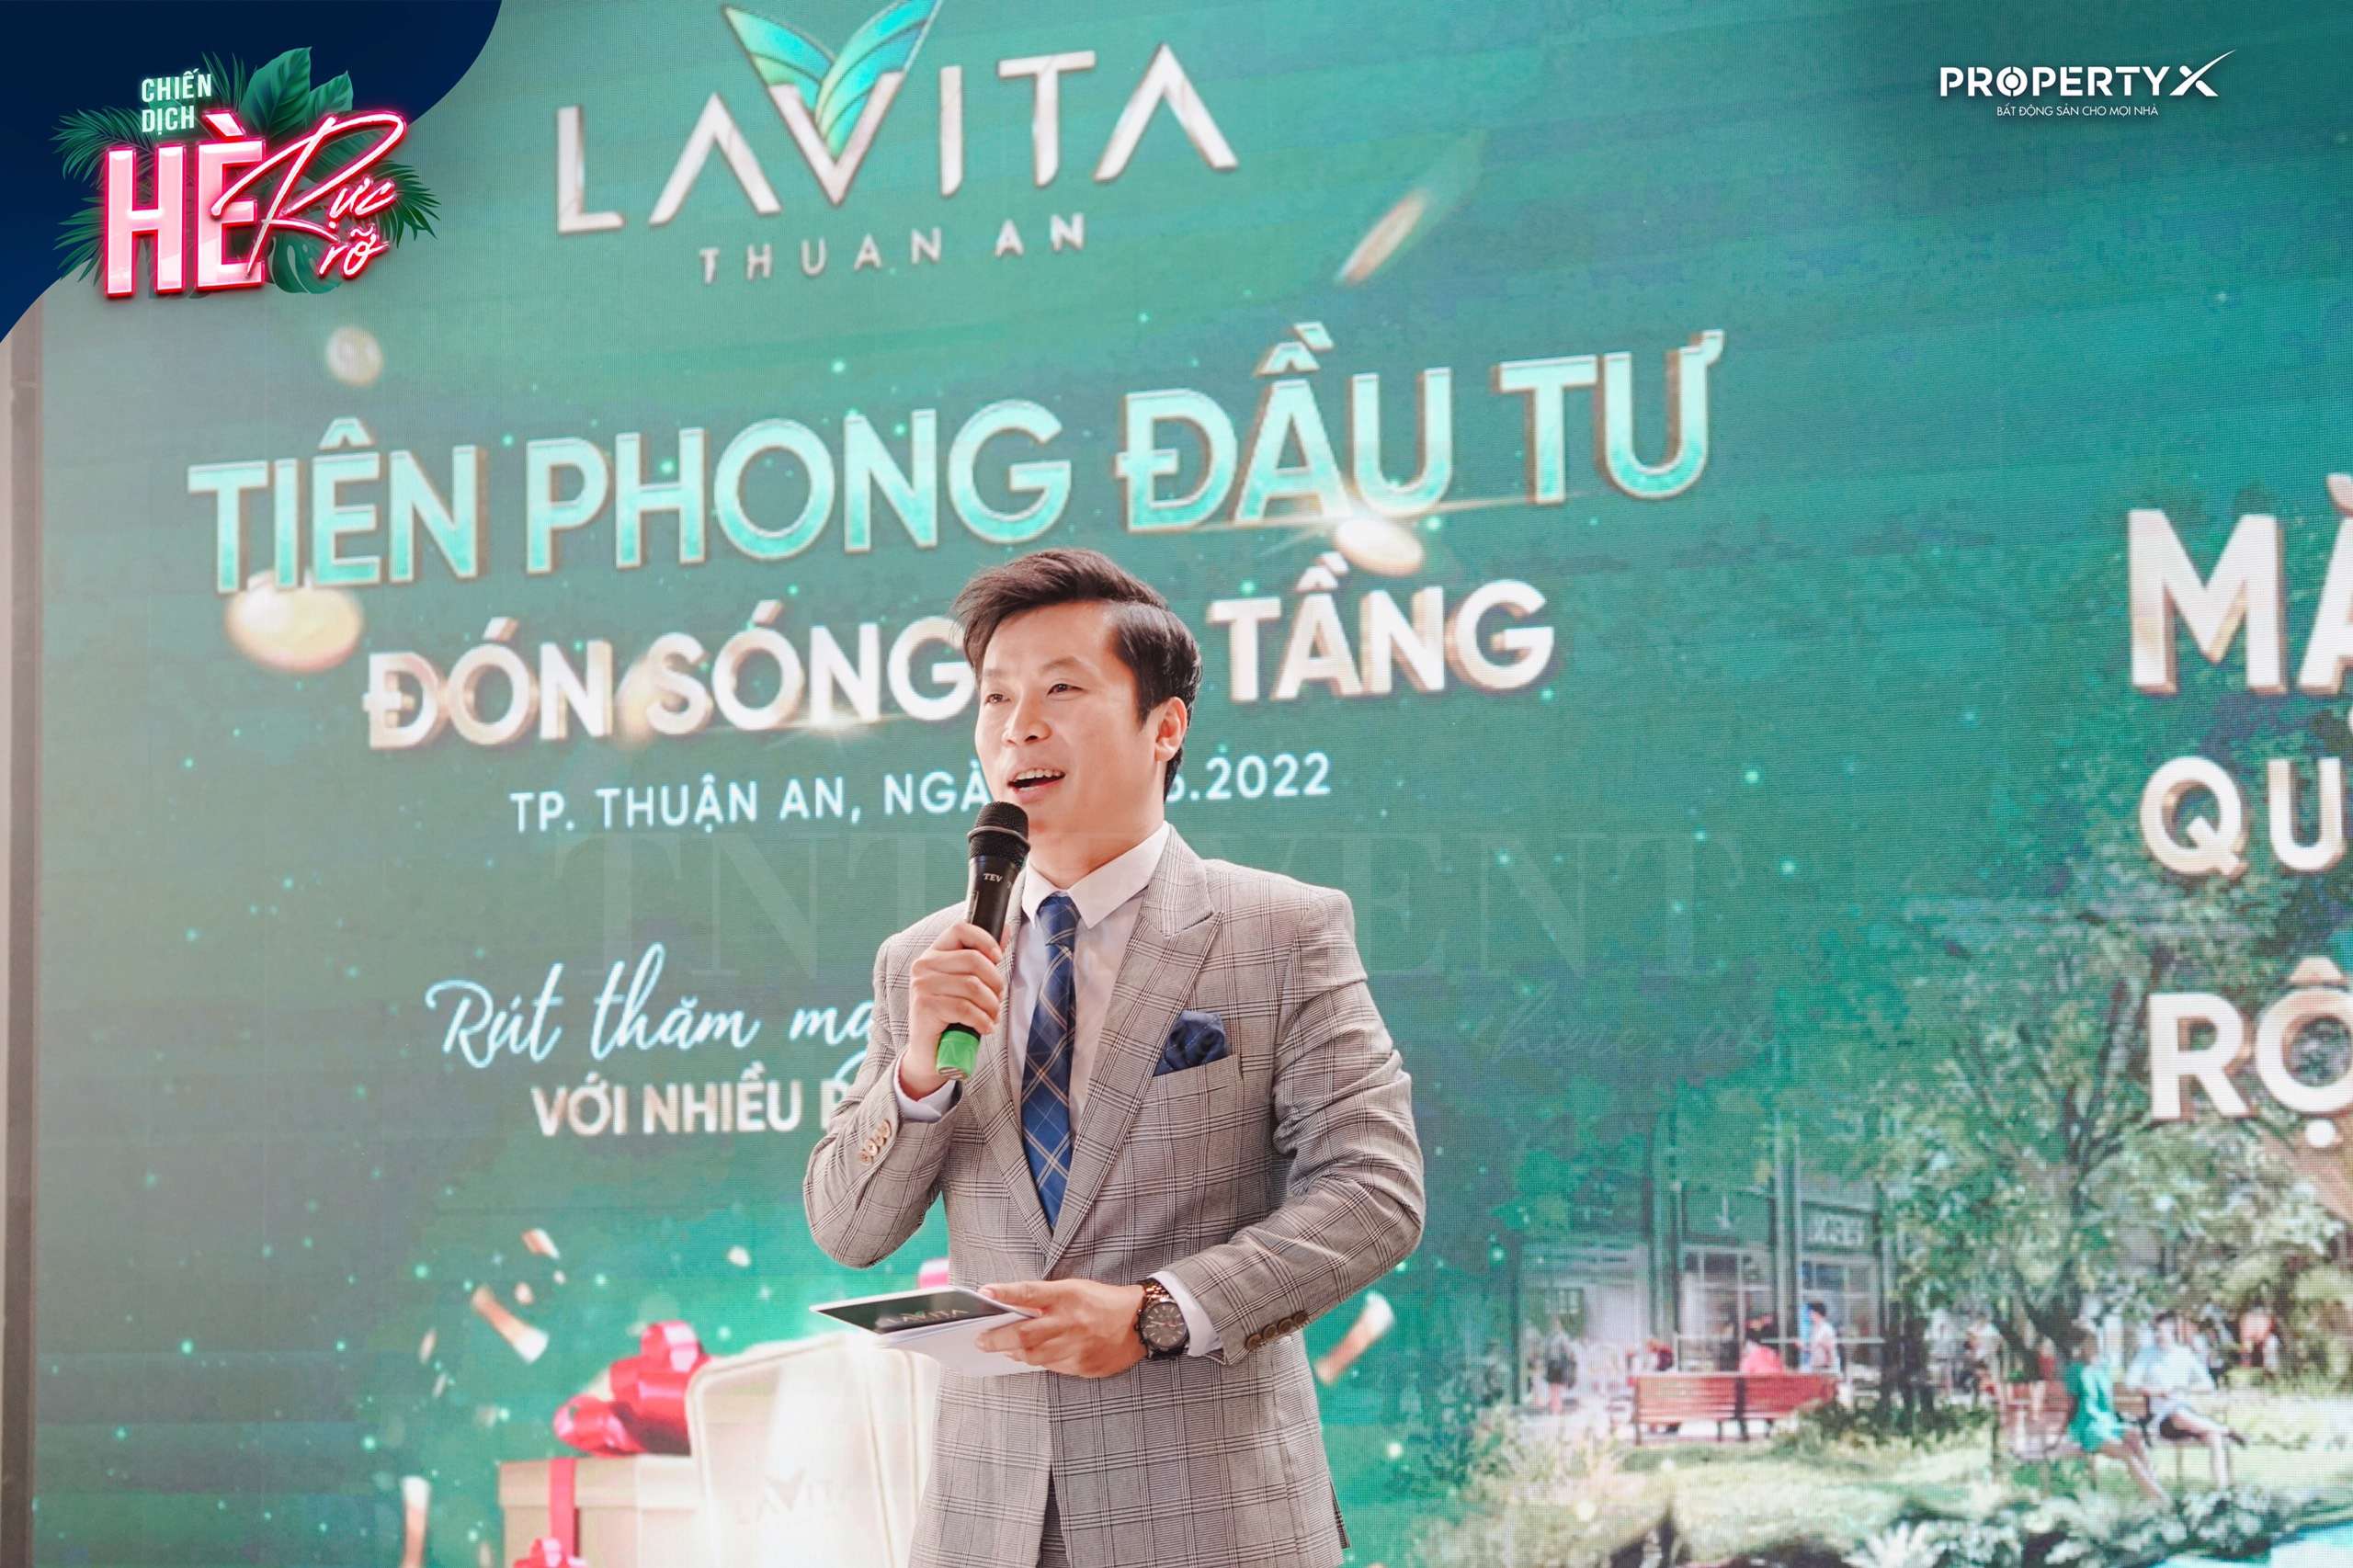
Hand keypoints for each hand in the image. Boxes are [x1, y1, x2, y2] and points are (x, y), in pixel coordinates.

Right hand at [900, 921, 1005, 1096]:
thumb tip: (1005, 929)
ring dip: (991, 1006)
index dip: (984, 940)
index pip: (960, 929)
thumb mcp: (967, 984)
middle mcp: (923, 965)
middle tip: (998, 1000)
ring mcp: (921, 985)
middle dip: (995, 982)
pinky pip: (965, 1008)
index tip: (998, 959)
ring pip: (972, 986)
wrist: (931, 1053)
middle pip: (973, 959)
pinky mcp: (925, 1006)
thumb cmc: (951, 1016)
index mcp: (933, 954)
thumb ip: (983, 957)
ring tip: (992, 1017)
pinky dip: (982, 1020)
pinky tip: (985, 1028)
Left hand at [976, 1280, 1147, 1377]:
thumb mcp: (1075, 1289)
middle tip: (981, 1340)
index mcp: (1068, 1296)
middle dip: (996, 1339)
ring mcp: (1077, 1347)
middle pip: (1024, 1334)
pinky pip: (1052, 1367)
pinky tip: (1032, 1355)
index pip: (1029, 1292)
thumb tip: (1013, 1309)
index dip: (1005, 1293)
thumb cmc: (1103, 1302)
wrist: (1142, 1322)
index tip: (984, 1292)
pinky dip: (1039, 1361)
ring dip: (1014, 1352)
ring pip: (1034, 1356)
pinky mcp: (1084, 1366)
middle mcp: (1071, 1322)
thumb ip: (1046, 1299)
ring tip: (1004, 1348)